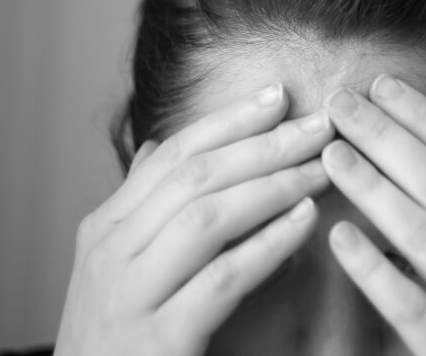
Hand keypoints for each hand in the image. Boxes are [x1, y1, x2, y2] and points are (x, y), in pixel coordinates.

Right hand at [54, 84, 332, 355]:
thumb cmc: (117, 340)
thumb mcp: (118, 269)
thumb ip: (142, 209)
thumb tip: (153, 149)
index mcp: (105, 228)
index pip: (172, 154)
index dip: (229, 120)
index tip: (279, 95)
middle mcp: (111, 253)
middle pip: (195, 176)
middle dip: (264, 144)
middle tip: (319, 123)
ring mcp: (130, 295)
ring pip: (208, 217)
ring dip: (273, 185)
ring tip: (321, 166)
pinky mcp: (159, 340)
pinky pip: (224, 278)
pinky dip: (269, 243)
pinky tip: (305, 221)